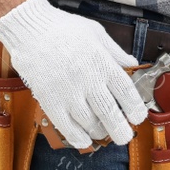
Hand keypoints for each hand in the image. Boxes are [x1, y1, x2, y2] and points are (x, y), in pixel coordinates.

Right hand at [0, 0, 148, 148]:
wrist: (31, 31)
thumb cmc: (65, 29)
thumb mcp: (98, 33)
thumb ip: (116, 52)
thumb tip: (133, 63)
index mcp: (103, 63)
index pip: (126, 91)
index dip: (135, 108)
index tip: (138, 117)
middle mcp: (88, 80)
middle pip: (109, 113)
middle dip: (120, 129)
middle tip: (125, 136)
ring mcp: (67, 93)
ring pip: (88, 123)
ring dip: (100, 132)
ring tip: (104, 133)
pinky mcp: (49, 101)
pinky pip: (65, 126)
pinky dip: (76, 137)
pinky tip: (84, 140)